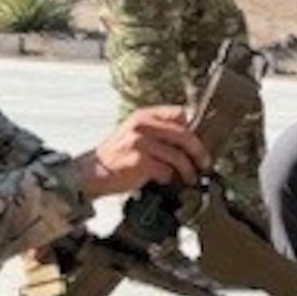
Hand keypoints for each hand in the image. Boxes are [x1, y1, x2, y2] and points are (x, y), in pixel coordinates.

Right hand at [76, 107, 209, 200]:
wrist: (92, 172)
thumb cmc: (118, 156)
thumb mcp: (135, 134)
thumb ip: (158, 132)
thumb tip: (191, 142)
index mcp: (143, 115)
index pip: (179, 114)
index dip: (192, 129)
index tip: (199, 144)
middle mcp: (141, 125)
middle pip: (183, 135)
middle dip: (198, 152)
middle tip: (204, 164)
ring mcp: (139, 142)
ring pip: (177, 156)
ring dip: (187, 171)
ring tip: (189, 178)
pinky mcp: (137, 161)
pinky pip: (165, 170)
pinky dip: (169, 179)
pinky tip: (166, 182)